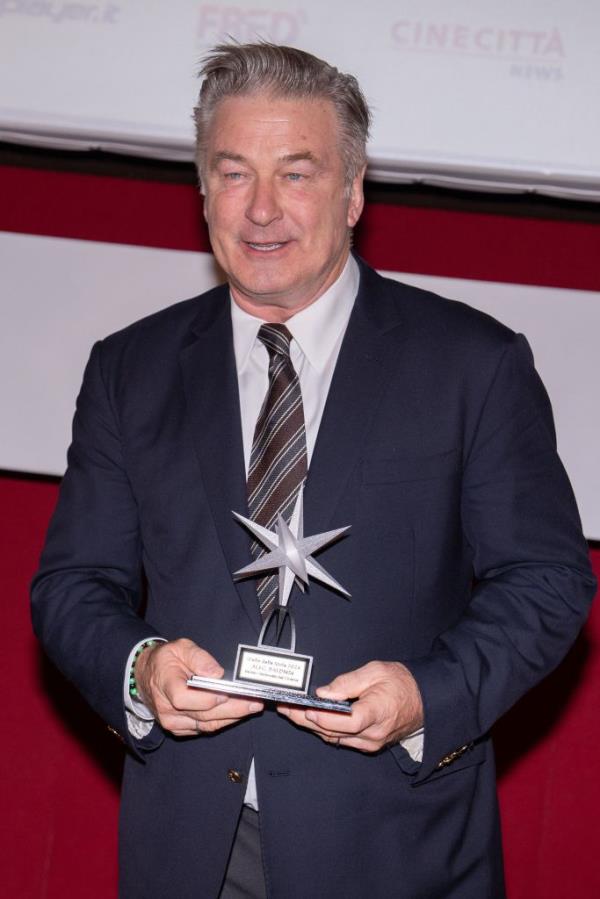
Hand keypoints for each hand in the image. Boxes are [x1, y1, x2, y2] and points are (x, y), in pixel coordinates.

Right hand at [135, 638, 262, 735]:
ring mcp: (173, 722)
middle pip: (202, 715)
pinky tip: (237, 713)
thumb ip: (199, 657)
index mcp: (165, 684)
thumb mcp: (180, 647)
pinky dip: (222, 721)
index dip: (207, 698)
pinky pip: (204, 728)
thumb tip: (216, 673)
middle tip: (254, 702)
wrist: (146, 676)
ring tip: (251, 707)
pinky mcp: (180, 729)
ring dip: (231, 717)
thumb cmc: (165, 660)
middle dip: (232, 709)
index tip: (227, 692)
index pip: (184, 698)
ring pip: (206, 725)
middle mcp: (167, 709)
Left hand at [277, 661, 422, 751]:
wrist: (424, 700)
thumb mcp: (376, 671)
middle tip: (285, 708)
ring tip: (290, 712)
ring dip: (311, 726)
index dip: (326, 716)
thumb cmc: (401, 683)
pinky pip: (341, 739)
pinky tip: (309, 719)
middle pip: (334, 731)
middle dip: (305, 720)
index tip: (308, 708)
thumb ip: (349, 682)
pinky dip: (324, 729)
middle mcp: (373, 733)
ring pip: (334, 737)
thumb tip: (324, 693)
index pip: (349, 721)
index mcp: (378, 712)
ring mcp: (371, 742)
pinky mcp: (368, 745)